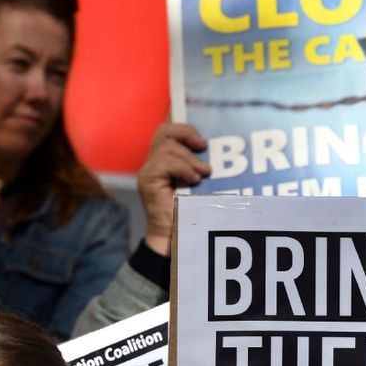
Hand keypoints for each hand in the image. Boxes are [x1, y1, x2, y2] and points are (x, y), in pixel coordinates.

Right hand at [139, 122, 210, 254]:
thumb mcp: (199, 183)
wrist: (173, 237)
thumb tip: (219, 152)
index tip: (203, 139)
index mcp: (165, 160)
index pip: (168, 131)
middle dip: (186, 133)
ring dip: (190, 159)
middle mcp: (153, 162)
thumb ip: (201, 166)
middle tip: (203, 146)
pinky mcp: (147, 180)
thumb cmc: (190, 211)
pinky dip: (183, 169)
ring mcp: (148, 171)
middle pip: (164, 131)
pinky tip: (193, 180)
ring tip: (202, 174)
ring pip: (168, 147)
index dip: (184, 128)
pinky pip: (165, 162)